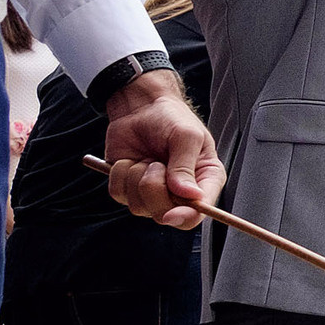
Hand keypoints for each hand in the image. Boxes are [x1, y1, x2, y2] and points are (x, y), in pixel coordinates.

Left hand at [101, 72, 222, 228]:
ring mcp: (153, 193)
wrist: (140, 108)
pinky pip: (119, 194)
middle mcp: (180, 193)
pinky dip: (121, 175)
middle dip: (154, 189)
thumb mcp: (186, 136)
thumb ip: (185, 166)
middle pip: (165, 214)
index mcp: (205, 180)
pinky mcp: (129, 190)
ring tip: (147, 159)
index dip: (186, 216)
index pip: (200, 211)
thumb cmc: (170, 118)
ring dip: (137, 178)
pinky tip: (132, 160)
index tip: (172, 214)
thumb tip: (189, 195)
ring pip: (139, 206)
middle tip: (157, 164)